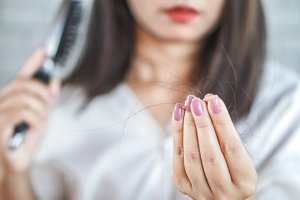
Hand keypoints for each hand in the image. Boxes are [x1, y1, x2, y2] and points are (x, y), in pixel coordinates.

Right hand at [0, 48, 59, 182]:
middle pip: (22, 84)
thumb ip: (47, 99)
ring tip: (43, 119)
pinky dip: (34, 118)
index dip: (33, 61)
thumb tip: (55, 80)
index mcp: (13, 98)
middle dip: (41, 90)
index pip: (22, 75)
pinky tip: (37, 124)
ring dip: (39, 108)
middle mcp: (2, 101)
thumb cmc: (27, 139)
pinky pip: (20, 113)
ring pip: (23, 99)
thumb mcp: (43, 116)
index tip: (44, 49)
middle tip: (52, 99)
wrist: (18, 162)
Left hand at [172, 94, 256, 199]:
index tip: (214, 100)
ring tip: (187, 106)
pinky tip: (178, 117)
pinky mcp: (185, 188)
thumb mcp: (239, 157)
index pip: (232, 148)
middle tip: (197, 101)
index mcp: (244, 183)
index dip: (222, 123)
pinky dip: (177, 136)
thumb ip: (226, 134)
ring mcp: (203, 192)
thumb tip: (209, 102)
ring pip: (192, 158)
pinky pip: (178, 161)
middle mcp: (224, 193)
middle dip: (202, 124)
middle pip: (210, 154)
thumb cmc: (234, 171)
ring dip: (188, 128)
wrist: (224, 196)